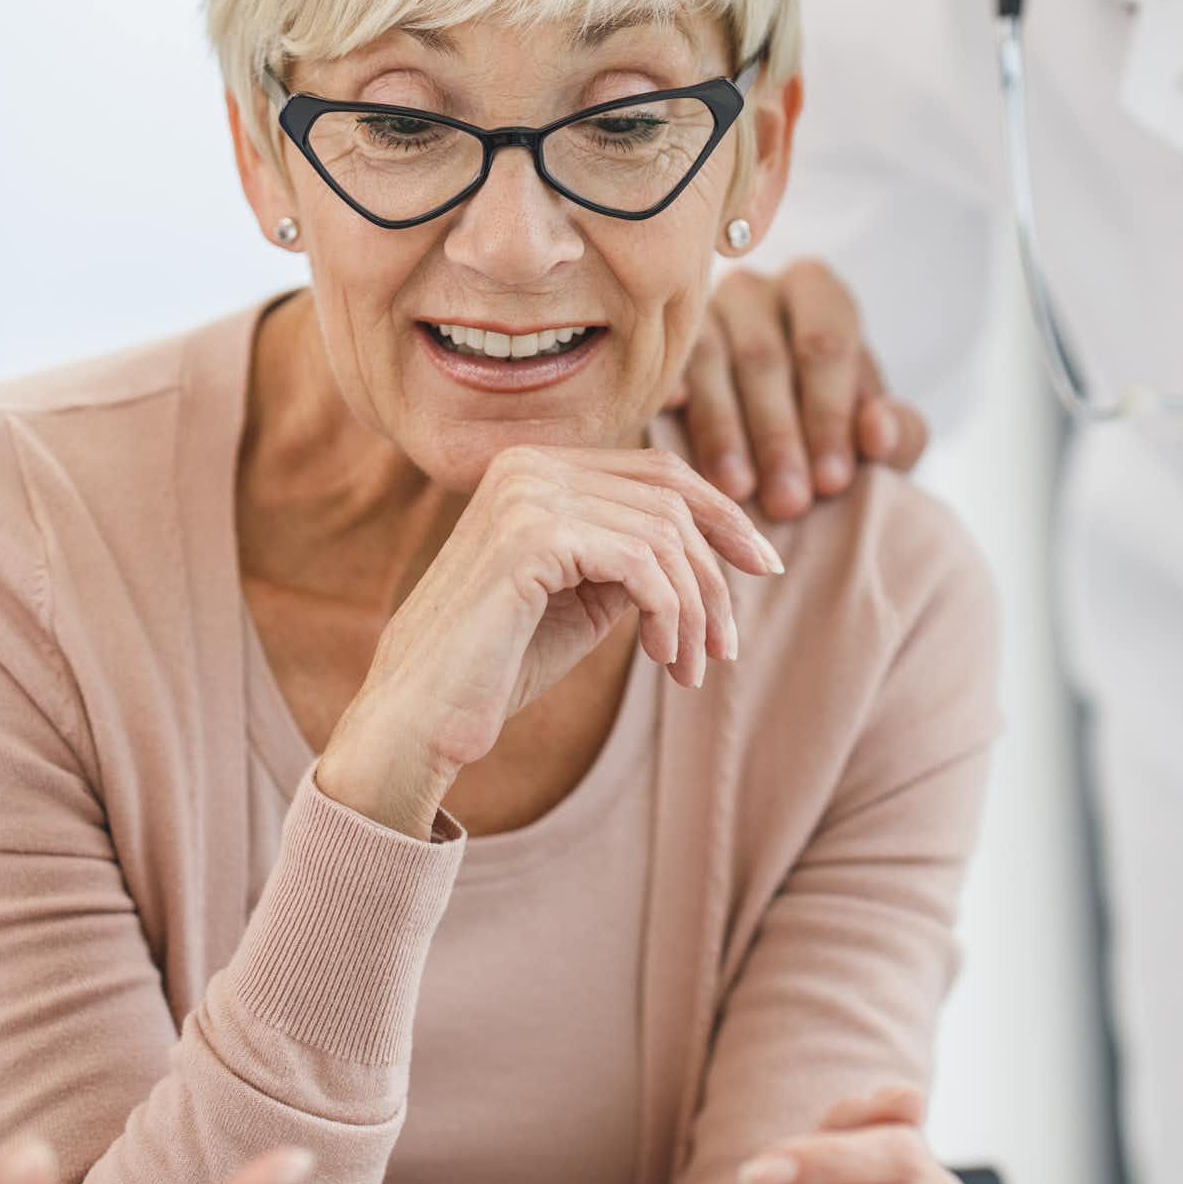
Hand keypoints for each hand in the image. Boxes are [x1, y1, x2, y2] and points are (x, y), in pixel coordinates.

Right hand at [317, 445, 782, 836]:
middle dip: (716, 572)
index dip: (720, 513)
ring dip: (695, 610)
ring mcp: (525, 494)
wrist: (419, 720)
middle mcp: (526, 464)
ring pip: (664, 535)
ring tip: (689, 668)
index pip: (656, 471)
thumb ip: (632, 558)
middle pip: (670, 498)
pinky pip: (643, 565)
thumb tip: (709, 544)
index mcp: (532, 467)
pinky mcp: (531, 537)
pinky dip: (672, 615)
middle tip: (726, 646)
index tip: (763, 565)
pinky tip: (665, 659)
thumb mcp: (582, 598)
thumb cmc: (495, 667)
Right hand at [670, 260, 928, 520]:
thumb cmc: (827, 436)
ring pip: (709, 361)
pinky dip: (672, 395)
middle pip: (763, 355)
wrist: (768, 446)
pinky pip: (662, 364)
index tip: (832, 482)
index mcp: (816, 293)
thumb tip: (877, 429)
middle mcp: (755, 291)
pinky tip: (676, 425)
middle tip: (789, 502)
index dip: (829, 414)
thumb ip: (897, 437)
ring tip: (740, 491)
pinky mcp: (657, 341)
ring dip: (725, 432)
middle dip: (778, 435)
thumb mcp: (875, 442)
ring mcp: (699, 310)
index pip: (825, 343)